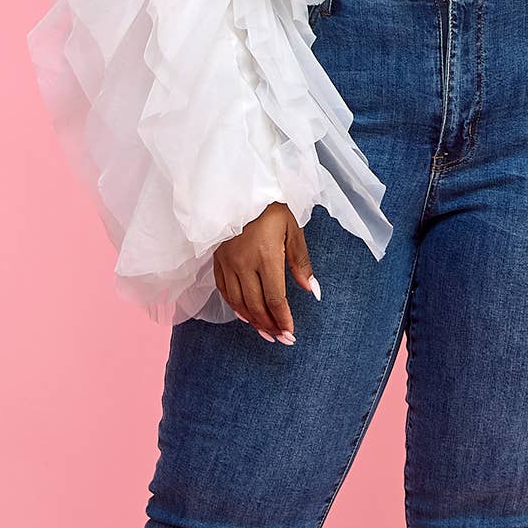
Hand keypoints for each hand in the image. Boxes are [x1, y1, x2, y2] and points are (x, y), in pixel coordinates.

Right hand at [213, 201, 319, 343]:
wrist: (237, 188)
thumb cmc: (271, 207)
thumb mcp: (293, 230)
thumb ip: (301, 262)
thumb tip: (311, 291)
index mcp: (266, 256)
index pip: (275, 298)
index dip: (283, 319)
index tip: (290, 333)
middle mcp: (243, 263)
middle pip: (256, 305)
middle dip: (269, 326)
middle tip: (281, 339)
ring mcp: (227, 262)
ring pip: (237, 302)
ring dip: (252, 321)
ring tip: (266, 332)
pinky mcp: (216, 260)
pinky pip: (224, 291)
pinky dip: (235, 307)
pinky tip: (245, 315)